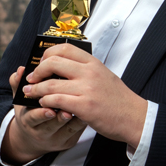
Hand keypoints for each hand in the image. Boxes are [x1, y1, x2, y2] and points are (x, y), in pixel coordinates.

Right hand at [0, 66, 87, 165]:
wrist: (35, 137)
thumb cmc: (29, 112)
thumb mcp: (20, 100)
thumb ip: (18, 84)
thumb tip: (21, 70)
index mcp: (27, 121)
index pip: (32, 118)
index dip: (40, 114)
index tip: (49, 108)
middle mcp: (41, 133)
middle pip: (51, 126)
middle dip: (59, 118)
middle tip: (67, 110)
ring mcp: (57, 139)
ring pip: (67, 129)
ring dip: (75, 119)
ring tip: (81, 109)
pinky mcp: (69, 142)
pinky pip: (77, 132)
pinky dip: (83, 121)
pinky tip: (87, 111)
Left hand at [20, 43, 147, 148]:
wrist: (135, 118)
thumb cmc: (117, 99)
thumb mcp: (103, 75)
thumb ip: (84, 70)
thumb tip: (60, 66)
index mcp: (93, 63)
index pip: (64, 48)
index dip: (47, 54)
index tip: (41, 62)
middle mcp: (89, 73)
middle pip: (52, 62)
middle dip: (37, 71)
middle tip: (31, 78)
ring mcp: (87, 89)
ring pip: (50, 84)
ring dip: (36, 89)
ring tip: (30, 93)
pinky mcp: (84, 107)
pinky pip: (56, 100)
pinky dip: (46, 101)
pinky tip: (44, 103)